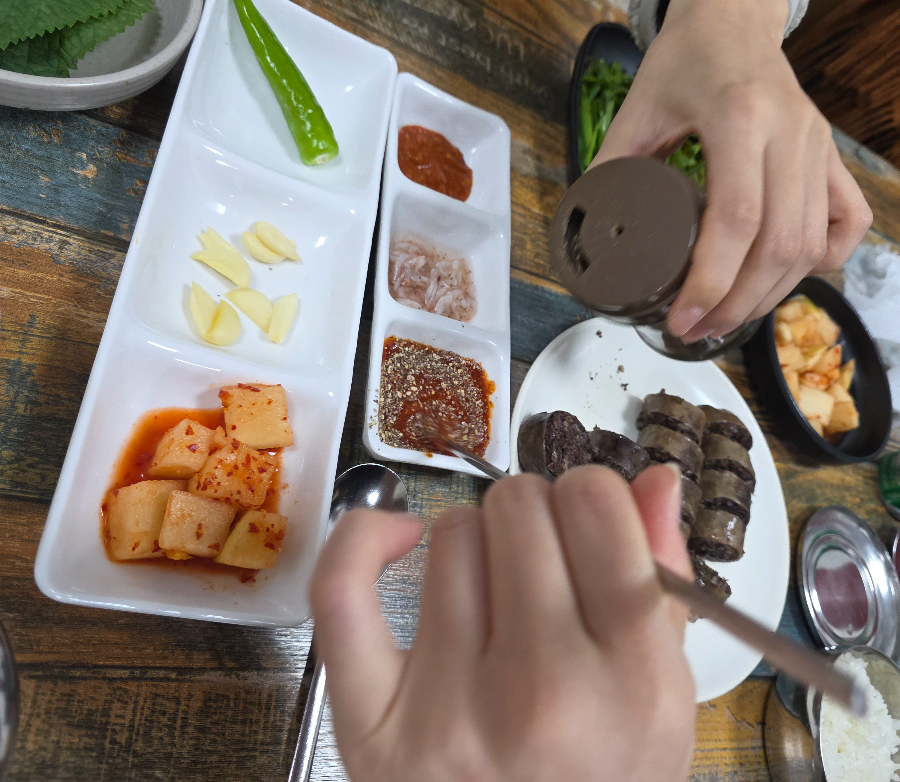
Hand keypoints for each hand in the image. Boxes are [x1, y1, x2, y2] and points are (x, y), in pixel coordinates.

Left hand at [310, 464, 695, 781]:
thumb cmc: (607, 778)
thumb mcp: (666, 698)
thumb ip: (664, 581)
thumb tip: (650, 477)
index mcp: (632, 680)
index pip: (592, 505)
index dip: (590, 500)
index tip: (587, 526)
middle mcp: (542, 692)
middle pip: (517, 506)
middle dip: (535, 519)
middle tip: (541, 569)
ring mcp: (448, 710)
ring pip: (451, 534)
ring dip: (476, 546)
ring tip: (494, 602)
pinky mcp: (370, 727)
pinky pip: (342, 589)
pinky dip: (362, 540)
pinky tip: (399, 538)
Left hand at [590, 0, 871, 341]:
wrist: (733, 22)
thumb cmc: (682, 64)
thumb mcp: (635, 112)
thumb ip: (610, 171)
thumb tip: (591, 238)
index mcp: (738, 117)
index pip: (737, 220)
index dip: (710, 283)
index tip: (682, 320)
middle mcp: (791, 132)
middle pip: (780, 244)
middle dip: (738, 304)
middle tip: (699, 329)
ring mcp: (819, 145)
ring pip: (814, 244)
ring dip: (772, 295)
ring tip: (727, 317)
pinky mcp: (832, 156)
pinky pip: (849, 221)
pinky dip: (822, 260)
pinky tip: (785, 278)